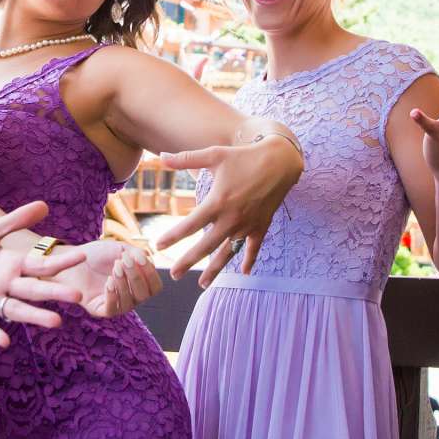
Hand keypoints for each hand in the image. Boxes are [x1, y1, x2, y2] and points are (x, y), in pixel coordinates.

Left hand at [0, 202, 89, 345]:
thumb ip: (15, 220)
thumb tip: (44, 205)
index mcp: (12, 265)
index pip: (41, 265)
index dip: (60, 261)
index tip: (83, 256)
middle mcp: (5, 285)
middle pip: (34, 290)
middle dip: (55, 292)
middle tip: (77, 296)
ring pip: (15, 309)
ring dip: (34, 316)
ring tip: (55, 322)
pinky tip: (4, 340)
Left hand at [52, 237, 162, 318]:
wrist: (71, 259)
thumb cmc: (97, 254)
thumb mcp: (121, 249)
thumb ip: (138, 253)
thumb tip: (147, 260)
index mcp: (137, 283)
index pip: (155, 286)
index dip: (150, 273)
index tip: (139, 257)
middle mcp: (129, 297)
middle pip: (144, 295)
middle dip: (136, 276)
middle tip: (123, 261)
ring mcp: (115, 304)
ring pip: (130, 303)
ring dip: (124, 284)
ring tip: (115, 268)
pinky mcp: (99, 310)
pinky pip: (113, 310)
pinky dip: (113, 296)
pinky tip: (109, 282)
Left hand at [147, 131, 302, 286]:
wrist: (280, 161)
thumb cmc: (244, 156)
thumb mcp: (214, 155)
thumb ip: (185, 159)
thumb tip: (160, 157)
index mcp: (217, 202)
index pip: (190, 225)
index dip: (173, 236)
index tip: (158, 246)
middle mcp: (231, 218)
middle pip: (206, 246)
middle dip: (188, 261)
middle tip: (174, 274)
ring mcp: (247, 225)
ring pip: (228, 253)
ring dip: (215, 269)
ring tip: (202, 284)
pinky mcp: (261, 226)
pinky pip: (254, 248)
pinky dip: (249, 260)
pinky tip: (244, 272)